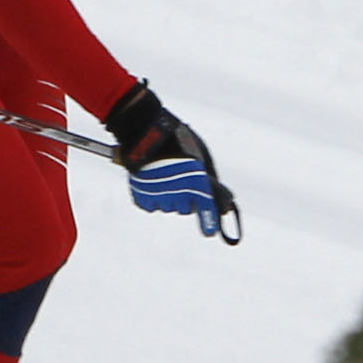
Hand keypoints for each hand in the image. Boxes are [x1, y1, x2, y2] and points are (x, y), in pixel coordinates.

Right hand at [106, 79, 239, 241]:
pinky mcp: (142, 197)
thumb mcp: (201, 154)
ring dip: (169, 196)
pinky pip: (151, 205)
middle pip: (185, 209)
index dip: (209, 221)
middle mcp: (178, 193)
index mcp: (195, 182)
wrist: (143, 130)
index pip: (206, 208)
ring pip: (168, 206)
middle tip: (180, 180)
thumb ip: (210, 178)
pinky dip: (152, 196)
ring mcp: (159, 196)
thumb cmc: (177, 139)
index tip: (209, 232)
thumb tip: (220, 198)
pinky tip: (152, 180)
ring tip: (163, 175)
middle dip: (186, 198)